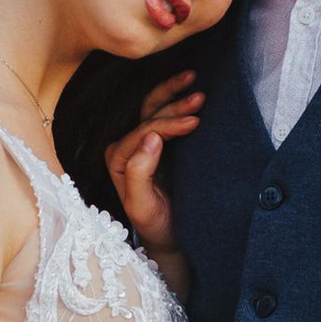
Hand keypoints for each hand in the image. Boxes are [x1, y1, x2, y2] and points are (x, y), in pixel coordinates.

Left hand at [106, 63, 203, 261]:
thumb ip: (139, 173)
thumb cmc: (154, 224)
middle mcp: (127, 146)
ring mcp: (143, 143)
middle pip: (149, 115)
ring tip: (197, 85)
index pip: (144, 133)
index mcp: (119, 159)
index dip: (168, 124)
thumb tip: (151, 137)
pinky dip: (177, 101)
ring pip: (154, 108)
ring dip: (175, 94)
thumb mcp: (142, 206)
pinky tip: (192, 90)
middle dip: (174, 104)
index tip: (194, 122)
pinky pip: (165, 115)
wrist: (169, 236)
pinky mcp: (159, 143)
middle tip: (201, 98)